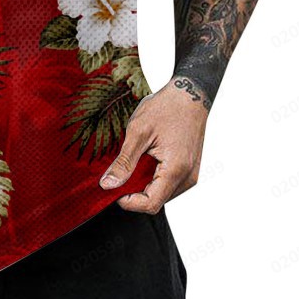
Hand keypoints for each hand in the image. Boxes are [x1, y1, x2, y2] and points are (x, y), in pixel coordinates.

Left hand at [99, 78, 208, 213]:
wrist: (190, 95)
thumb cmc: (166, 108)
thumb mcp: (138, 132)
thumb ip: (123, 162)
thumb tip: (107, 185)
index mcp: (175, 170)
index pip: (150, 204)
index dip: (127, 201)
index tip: (112, 187)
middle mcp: (187, 178)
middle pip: (155, 200)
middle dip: (133, 192)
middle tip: (118, 172)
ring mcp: (191, 175)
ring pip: (161, 194)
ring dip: (143, 184)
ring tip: (134, 161)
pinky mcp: (190, 170)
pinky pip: (168, 184)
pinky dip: (153, 178)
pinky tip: (146, 160)